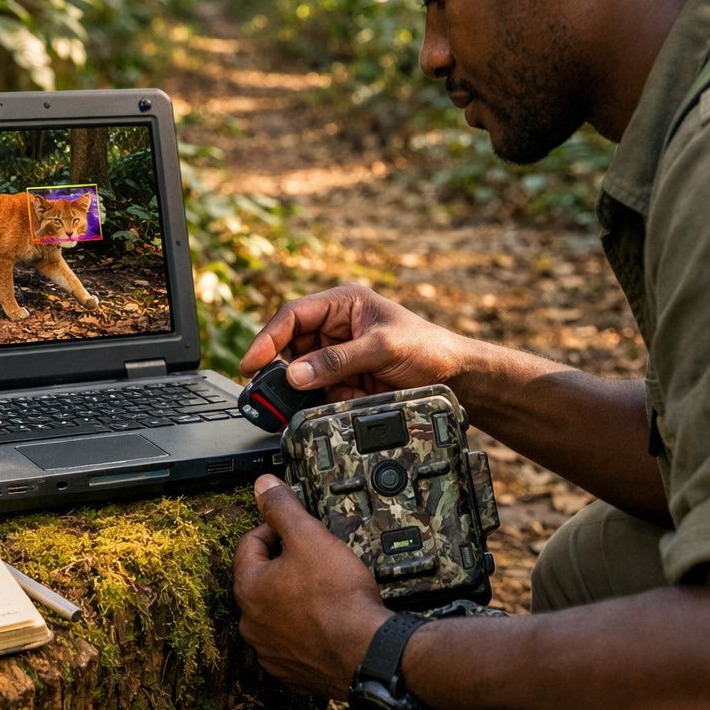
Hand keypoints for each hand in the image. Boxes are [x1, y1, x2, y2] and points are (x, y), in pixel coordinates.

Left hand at [232, 474, 390, 695]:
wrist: (367, 652)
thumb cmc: (339, 598)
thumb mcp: (310, 537)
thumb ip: (282, 508)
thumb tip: (263, 486)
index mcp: (249, 588)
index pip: (249, 544)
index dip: (273, 529)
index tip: (294, 528)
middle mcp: (252, 623)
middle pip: (261, 580)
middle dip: (283, 565)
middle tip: (312, 558)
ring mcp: (270, 651)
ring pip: (275, 613)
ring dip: (292, 599)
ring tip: (322, 591)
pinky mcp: (292, 672)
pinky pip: (292, 642)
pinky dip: (304, 630)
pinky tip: (326, 621)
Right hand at [239, 284, 465, 399]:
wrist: (458, 378)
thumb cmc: (428, 348)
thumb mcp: (382, 348)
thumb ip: (338, 360)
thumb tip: (296, 375)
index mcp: (343, 303)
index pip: (293, 316)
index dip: (267, 338)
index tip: (251, 364)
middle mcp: (336, 326)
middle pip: (290, 345)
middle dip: (280, 368)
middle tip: (265, 392)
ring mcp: (339, 355)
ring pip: (301, 372)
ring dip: (297, 389)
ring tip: (295, 403)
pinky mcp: (345, 380)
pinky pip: (317, 392)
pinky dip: (316, 402)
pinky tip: (327, 406)